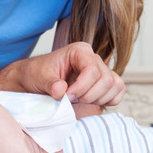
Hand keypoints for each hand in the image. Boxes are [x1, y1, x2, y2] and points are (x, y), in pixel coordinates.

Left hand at [0, 42, 125, 106]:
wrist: (35, 79)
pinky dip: (108, 100)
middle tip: (71, 99)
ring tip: (78, 100)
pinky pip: (118, 92)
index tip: (67, 96)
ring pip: (115, 86)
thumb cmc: (37, 74)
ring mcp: (101, 70)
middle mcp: (94, 58)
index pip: (93, 70)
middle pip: (107, 80)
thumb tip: (61, 91)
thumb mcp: (39, 77)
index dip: (82, 87)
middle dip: (89, 95)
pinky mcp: (104, 83)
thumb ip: (51, 84)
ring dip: (97, 99)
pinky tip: (90, 101)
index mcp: (80, 51)